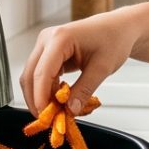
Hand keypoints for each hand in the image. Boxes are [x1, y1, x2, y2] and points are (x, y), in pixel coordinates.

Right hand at [22, 12, 139, 114]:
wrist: (118, 28)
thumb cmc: (113, 40)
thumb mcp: (102, 68)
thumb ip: (84, 89)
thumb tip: (70, 110)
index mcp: (60, 38)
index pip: (42, 72)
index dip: (40, 97)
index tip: (45, 116)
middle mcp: (47, 39)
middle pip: (30, 75)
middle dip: (36, 99)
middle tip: (48, 120)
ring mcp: (45, 45)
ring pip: (32, 77)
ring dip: (41, 96)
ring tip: (56, 112)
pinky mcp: (48, 52)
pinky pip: (41, 75)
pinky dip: (47, 90)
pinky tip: (59, 101)